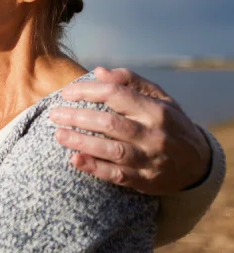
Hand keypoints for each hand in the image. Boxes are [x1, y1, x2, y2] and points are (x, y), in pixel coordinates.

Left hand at [49, 66, 211, 194]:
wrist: (198, 164)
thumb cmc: (171, 123)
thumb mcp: (160, 98)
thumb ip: (131, 82)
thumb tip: (100, 72)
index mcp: (156, 110)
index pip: (116, 95)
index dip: (88, 91)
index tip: (67, 93)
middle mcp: (154, 135)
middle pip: (110, 124)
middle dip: (78, 117)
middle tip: (54, 114)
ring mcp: (150, 159)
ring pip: (111, 151)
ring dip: (81, 142)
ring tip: (58, 134)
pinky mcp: (144, 180)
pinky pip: (116, 175)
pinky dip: (94, 168)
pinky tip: (75, 159)